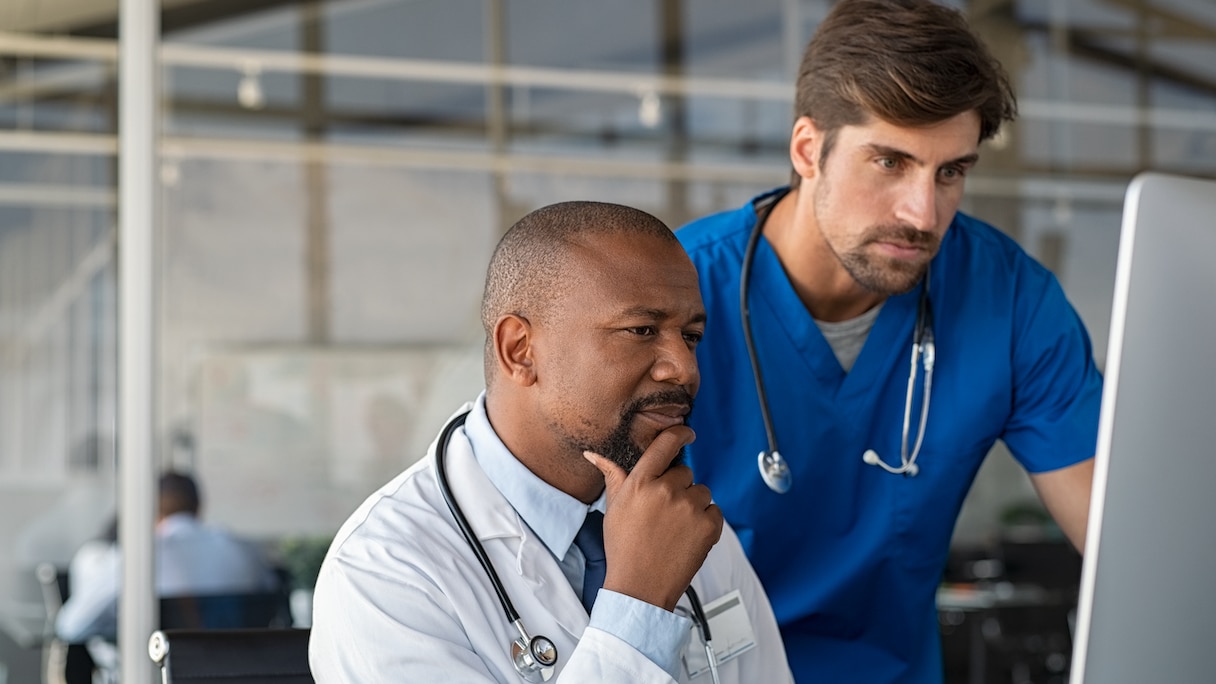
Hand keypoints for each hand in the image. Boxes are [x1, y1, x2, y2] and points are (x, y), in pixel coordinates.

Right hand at [584, 425, 723, 611]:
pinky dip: (706, 522)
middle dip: (678, 488)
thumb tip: (594, 454)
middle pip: (685, 472)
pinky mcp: (709, 525)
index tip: (687, 432)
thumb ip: (612, 475)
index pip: (666, 444)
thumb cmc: (624, 548)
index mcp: (641, 482)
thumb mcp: (613, 508)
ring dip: (693, 505)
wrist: (640, 587)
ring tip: (675, 528)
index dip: (680, 433)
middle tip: (664, 513)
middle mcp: (666, 490)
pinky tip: (687, 537)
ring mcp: (690, 507)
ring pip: (701, 492)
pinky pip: (715, 511)